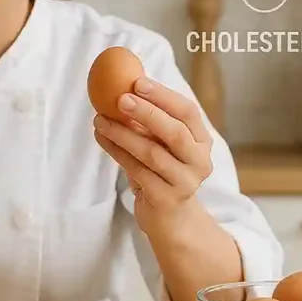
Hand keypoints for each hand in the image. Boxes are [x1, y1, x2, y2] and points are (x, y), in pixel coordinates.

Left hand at [93, 77, 212, 227]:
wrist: (170, 218)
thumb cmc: (161, 171)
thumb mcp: (162, 144)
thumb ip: (150, 120)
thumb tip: (120, 84)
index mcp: (201, 140)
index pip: (188, 112)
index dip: (163, 96)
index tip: (138, 82)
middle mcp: (199, 161)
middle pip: (175, 132)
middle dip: (147, 113)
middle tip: (120, 99)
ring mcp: (185, 182)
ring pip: (152, 153)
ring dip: (123, 134)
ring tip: (100, 120)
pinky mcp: (166, 199)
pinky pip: (138, 171)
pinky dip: (117, 153)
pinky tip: (102, 139)